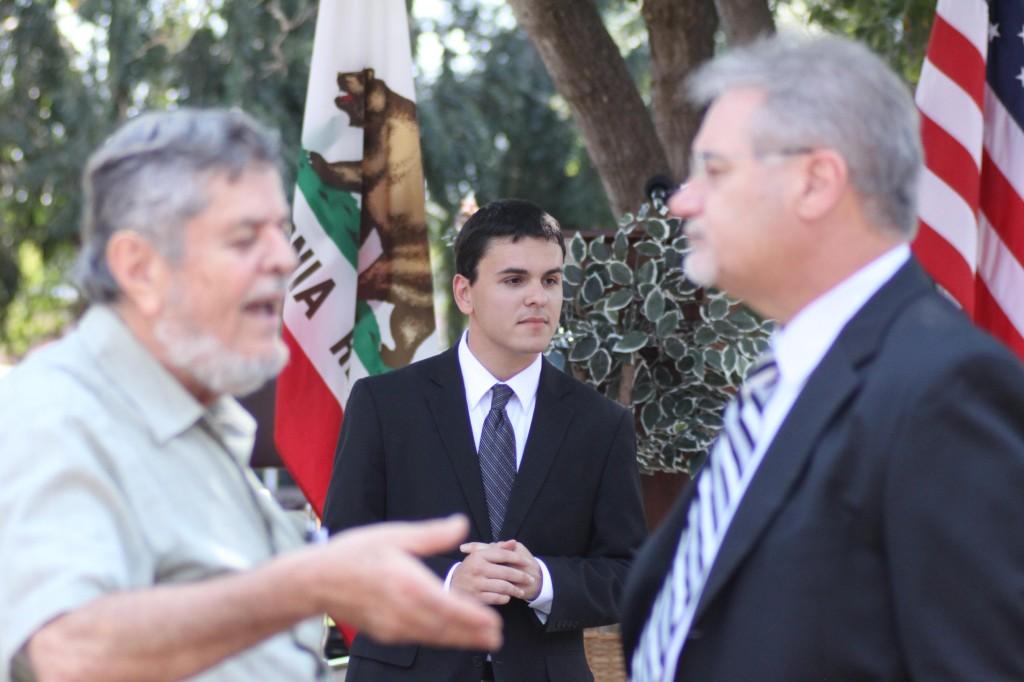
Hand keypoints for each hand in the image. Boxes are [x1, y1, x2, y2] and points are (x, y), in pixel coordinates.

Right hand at [306, 515, 501, 650]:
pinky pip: (417, 638)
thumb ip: (431, 534)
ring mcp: (392, 626)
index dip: (473, 618)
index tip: (493, 622)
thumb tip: (461, 523)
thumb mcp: (394, 536)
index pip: (448, 607)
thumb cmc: (352, 554)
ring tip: (481, 640)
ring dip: (459, 639)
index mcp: (408, 585)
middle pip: (445, 628)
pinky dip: (437, 638)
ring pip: (432, 636)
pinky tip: (447, 635)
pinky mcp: (383, 632)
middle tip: (496, 637)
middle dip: (473, 633)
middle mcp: (402, 611)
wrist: (315, 581)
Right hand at [456, 539, 542, 603]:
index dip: (518, 558)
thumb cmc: (470, 568)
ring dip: (516, 590)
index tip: (529, 563)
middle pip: (506, 572)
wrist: (451, 585)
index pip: (503, 555)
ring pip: (504, 587)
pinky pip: (497, 598)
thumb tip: (513, 542)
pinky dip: (505, 598)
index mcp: (478, 555)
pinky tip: (507, 597)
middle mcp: (477, 568)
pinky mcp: (476, 598)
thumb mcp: (480, 555)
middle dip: (522, 576)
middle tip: (531, 580)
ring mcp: (476, 584)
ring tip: (521, 591)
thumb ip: (497, 548)